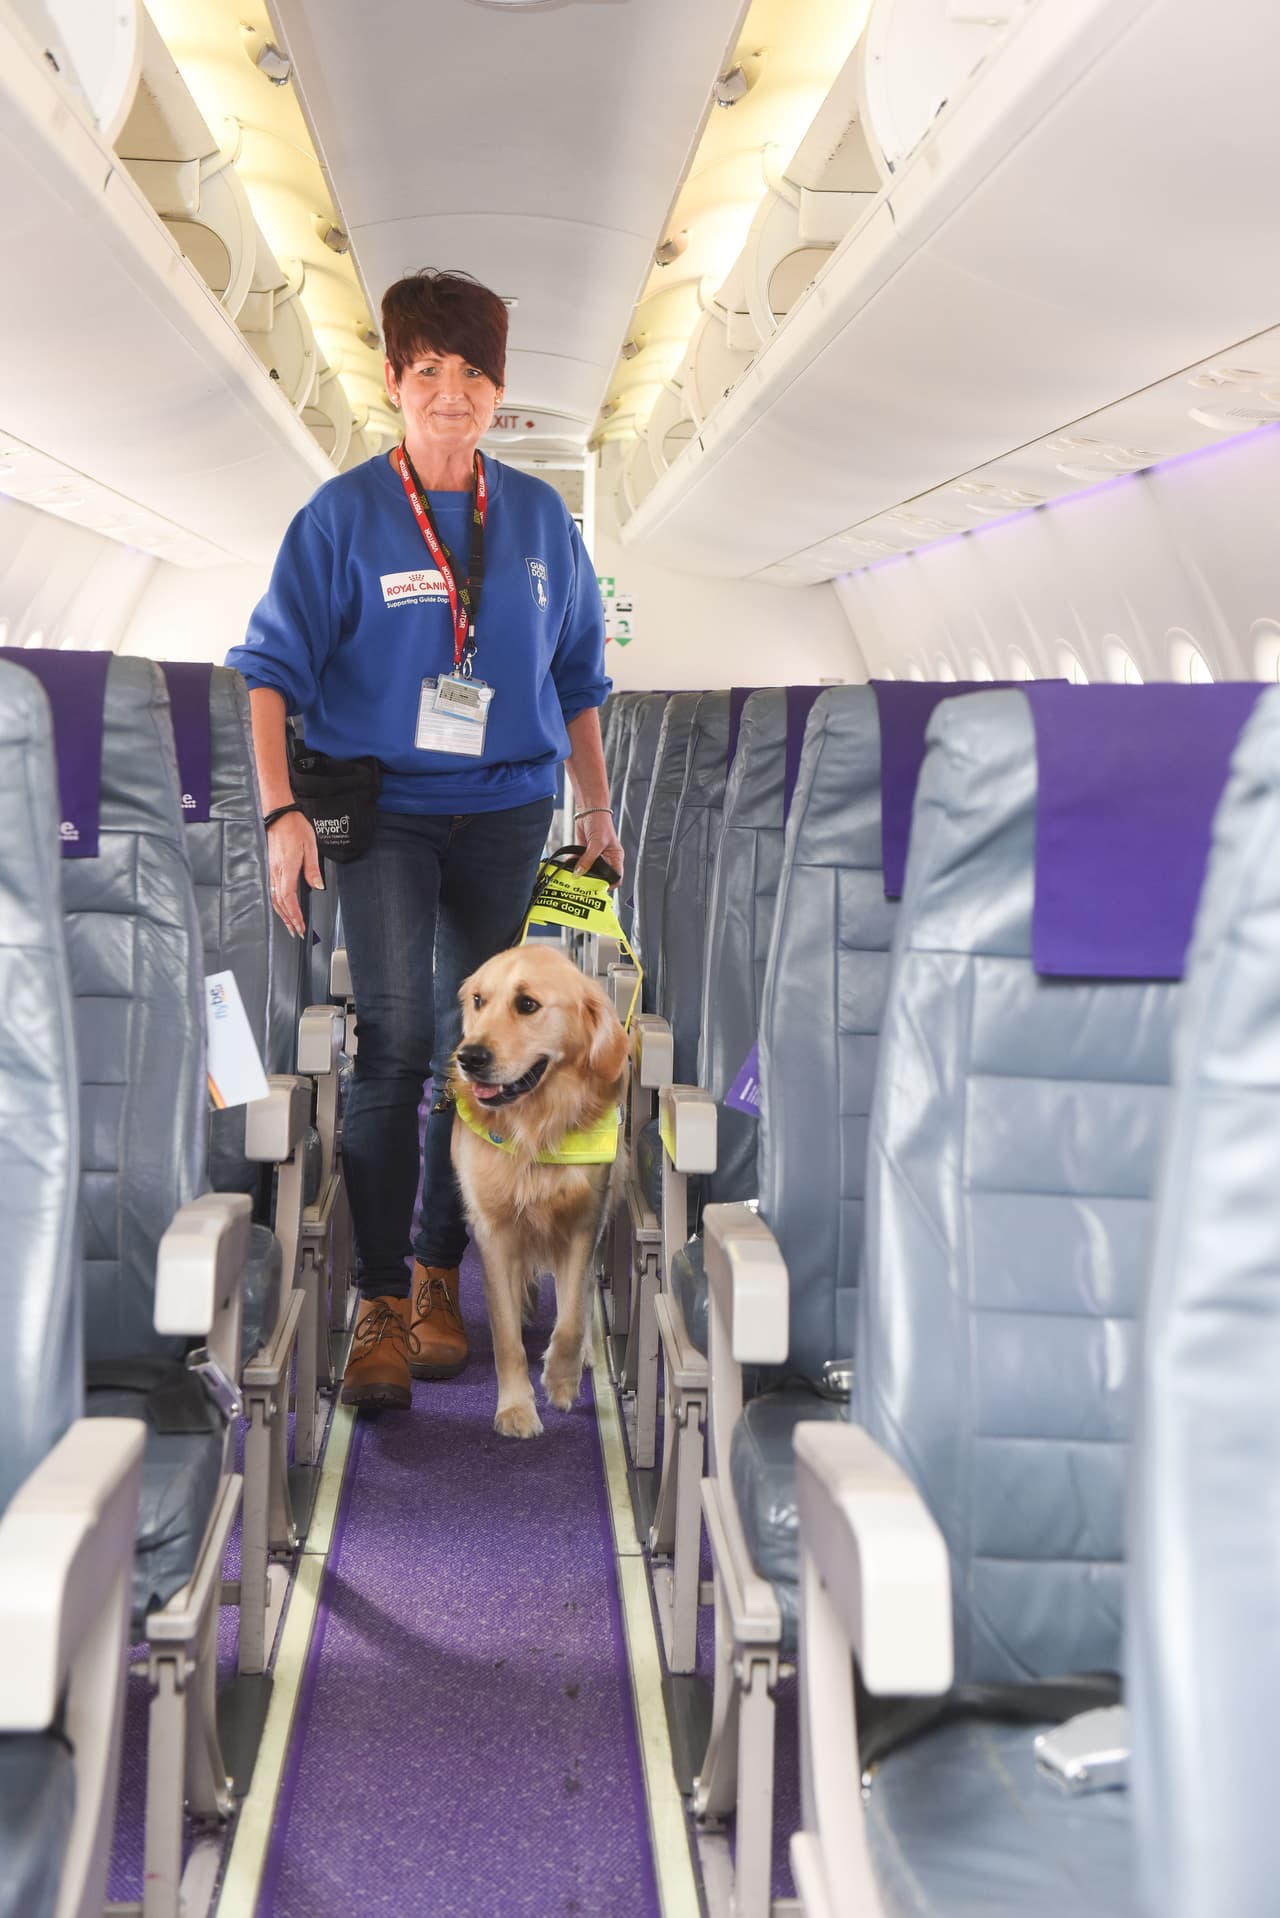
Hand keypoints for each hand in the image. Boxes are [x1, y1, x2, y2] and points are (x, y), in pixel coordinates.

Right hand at [267, 811, 322, 936]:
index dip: (295, 915)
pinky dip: (278, 903)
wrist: (280, 815)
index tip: (301, 926)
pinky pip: (272, 890)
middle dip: (289, 920)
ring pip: (274, 898)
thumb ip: (313, 869)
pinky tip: (282, 907)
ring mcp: (272, 870)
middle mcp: (276, 872)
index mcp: (287, 868)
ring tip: (290, 925)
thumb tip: (318, 886)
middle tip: (296, 932)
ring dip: (282, 914)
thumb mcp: (310, 846)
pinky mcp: (271, 868)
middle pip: (280, 903)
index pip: (289, 898)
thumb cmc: (295, 827)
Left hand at [574, 811, 623, 886]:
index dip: (609, 884)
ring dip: (581, 874)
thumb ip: (588, 859)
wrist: (589, 810)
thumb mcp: (597, 843)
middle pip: (601, 876)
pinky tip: (569, 869)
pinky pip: (579, 863)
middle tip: (583, 886)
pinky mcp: (584, 852)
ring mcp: (595, 857)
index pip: (616, 877)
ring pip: (589, 871)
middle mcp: (606, 859)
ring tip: (574, 879)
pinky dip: (574, 866)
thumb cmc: (601, 823)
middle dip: (592, 881)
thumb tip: (579, 873)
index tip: (598, 888)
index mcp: (616, 858)